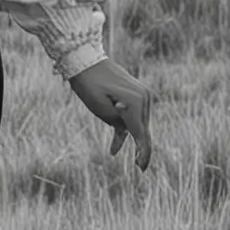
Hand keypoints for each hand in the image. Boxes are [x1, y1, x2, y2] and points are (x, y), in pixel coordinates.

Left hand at [68, 56, 152, 170]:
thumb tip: (127, 131)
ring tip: (120, 148)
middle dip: (141, 147)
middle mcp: (143, 97)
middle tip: (140, 167)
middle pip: (143, 129)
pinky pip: (135, 115)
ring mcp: (143, 93)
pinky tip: (115, 149)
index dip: (143, 153)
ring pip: (140, 123)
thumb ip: (117, 123)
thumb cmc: (89, 85)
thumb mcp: (100, 109)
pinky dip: (127, 129)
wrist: (86, 61)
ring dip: (132, 135)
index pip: (141, 134)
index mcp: (134, 102)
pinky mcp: (138, 92)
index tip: (141, 168)